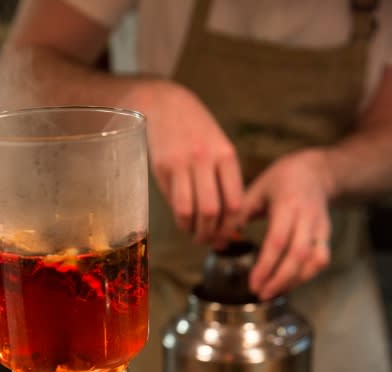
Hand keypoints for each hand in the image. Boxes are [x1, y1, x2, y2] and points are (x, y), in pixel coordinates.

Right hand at [140, 82, 243, 243]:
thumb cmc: (195, 133)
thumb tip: (228, 227)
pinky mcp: (164, 168)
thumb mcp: (217, 150)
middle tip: (209, 240)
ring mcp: (184, 163)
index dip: (232, 225)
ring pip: (192, 210)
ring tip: (195, 234)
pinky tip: (183, 221)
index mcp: (226, 155)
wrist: (163, 105)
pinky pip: (174, 203)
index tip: (227, 234)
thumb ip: (224, 184)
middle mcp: (207, 159)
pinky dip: (181, 220)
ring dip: (194, 230)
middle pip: (213, 210)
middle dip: (212, 233)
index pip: (235, 201)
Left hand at [238, 150, 332, 299]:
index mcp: (287, 204)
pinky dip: (306, 275)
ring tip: (272, 292)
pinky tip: (288, 283)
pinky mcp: (327, 234)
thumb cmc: (280, 181)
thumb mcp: (255, 190)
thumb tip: (217, 240)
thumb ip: (237, 215)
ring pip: (314, 260)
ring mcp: (321, 226)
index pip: (278, 241)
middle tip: (261, 294)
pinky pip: (321, 259)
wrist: (315, 171)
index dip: (266, 266)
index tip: (253, 283)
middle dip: (279, 280)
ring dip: (294, 281)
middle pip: (298, 255)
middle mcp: (308, 216)